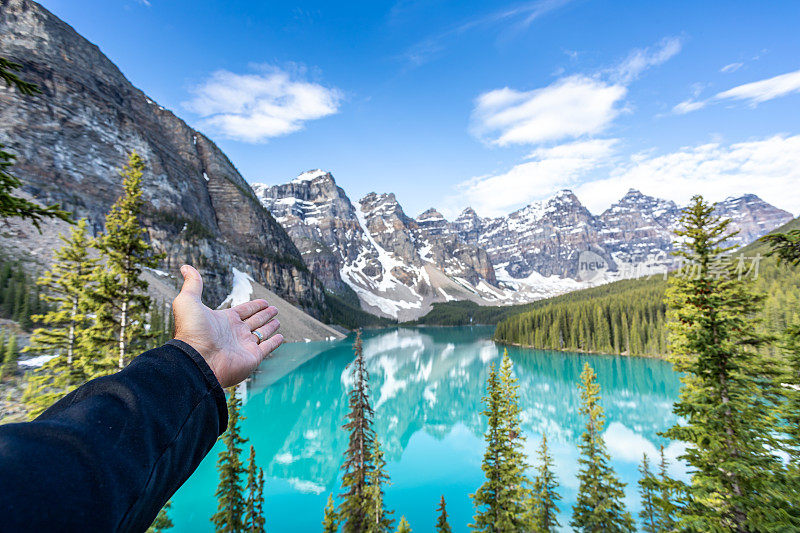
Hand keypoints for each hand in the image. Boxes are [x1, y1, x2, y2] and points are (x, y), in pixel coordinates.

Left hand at [172, 265, 282, 387]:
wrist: (197, 359)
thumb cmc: (192, 331)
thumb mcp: (188, 301)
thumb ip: (192, 284)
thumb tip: (185, 266)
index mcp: (224, 320)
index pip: (244, 311)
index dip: (254, 306)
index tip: (264, 302)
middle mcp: (235, 333)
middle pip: (254, 321)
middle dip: (264, 314)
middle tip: (274, 309)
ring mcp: (245, 346)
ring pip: (262, 333)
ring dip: (270, 327)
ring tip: (277, 321)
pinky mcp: (253, 357)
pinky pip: (267, 347)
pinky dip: (275, 343)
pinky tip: (280, 337)